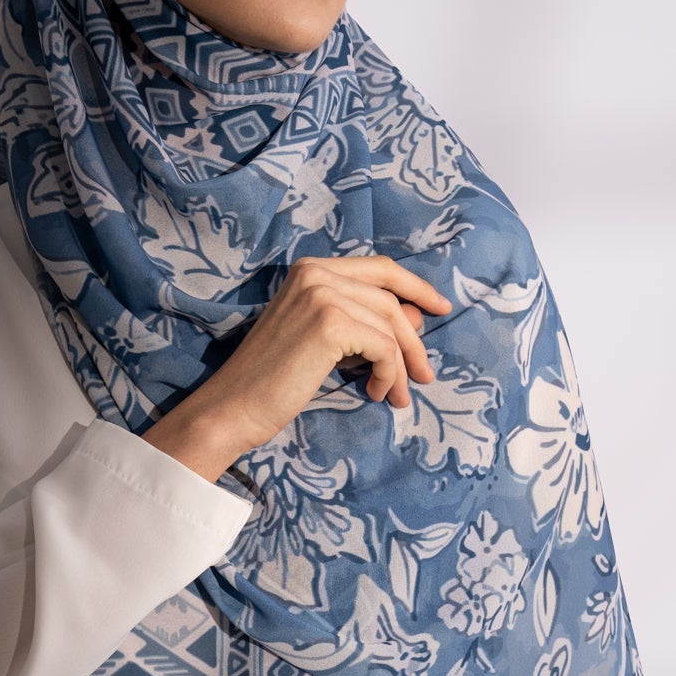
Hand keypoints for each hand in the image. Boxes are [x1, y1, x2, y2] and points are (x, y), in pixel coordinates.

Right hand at [141, 255, 452, 484]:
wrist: (235, 407)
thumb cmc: (274, 380)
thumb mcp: (326, 342)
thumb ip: (364, 321)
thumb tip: (418, 317)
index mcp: (311, 269)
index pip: (380, 269)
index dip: (415, 288)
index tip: (440, 309)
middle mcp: (316, 273)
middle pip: (390, 299)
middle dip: (413, 340)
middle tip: (423, 376)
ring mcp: (321, 295)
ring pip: (390, 326)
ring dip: (400, 366)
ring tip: (394, 396)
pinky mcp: (330, 323)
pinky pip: (384, 347)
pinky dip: (388, 373)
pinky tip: (375, 393)